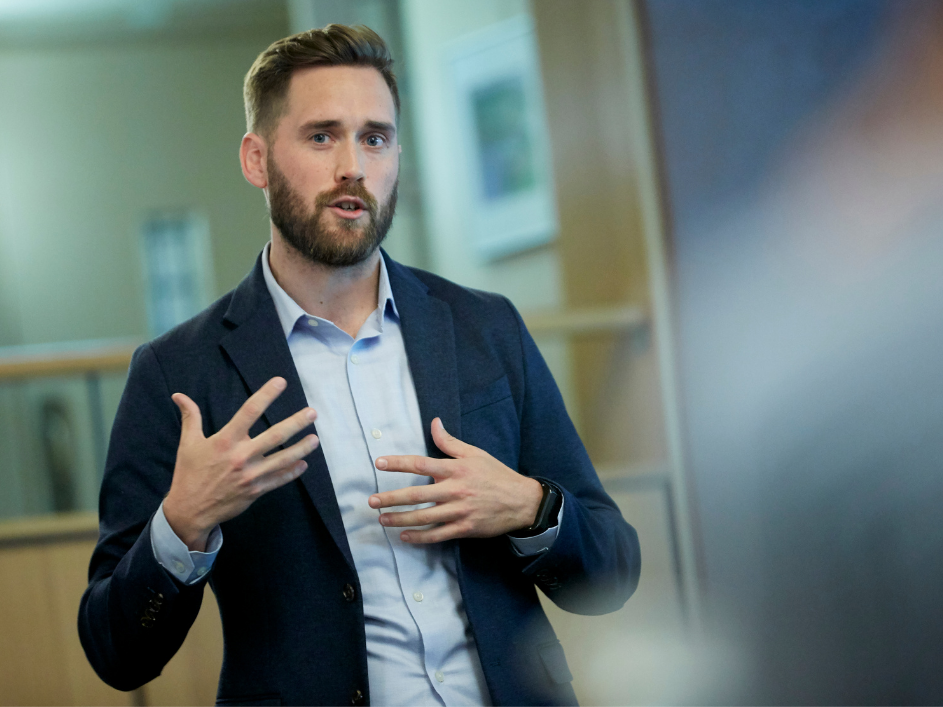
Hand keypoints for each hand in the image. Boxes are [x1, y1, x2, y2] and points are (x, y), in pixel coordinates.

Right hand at [163, 377, 318, 550]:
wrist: (189, 510)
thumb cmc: (189, 474)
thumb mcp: (187, 443)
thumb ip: (190, 417)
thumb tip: (179, 395)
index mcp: (225, 441)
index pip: (249, 411)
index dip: (266, 395)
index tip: (280, 382)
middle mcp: (241, 456)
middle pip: (275, 436)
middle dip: (296, 423)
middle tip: (312, 413)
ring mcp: (250, 475)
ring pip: (283, 459)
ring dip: (301, 448)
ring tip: (315, 439)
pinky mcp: (255, 491)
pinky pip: (278, 480)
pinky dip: (292, 472)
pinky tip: (303, 464)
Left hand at [368, 417, 542, 542]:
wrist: (522, 501)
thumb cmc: (496, 475)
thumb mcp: (475, 453)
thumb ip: (450, 442)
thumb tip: (434, 423)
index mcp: (456, 469)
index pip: (421, 463)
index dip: (398, 463)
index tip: (379, 463)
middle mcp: (455, 489)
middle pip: (417, 494)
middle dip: (392, 498)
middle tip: (372, 500)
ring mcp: (460, 511)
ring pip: (424, 517)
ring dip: (400, 519)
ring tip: (382, 519)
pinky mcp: (465, 528)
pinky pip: (438, 535)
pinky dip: (420, 537)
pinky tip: (405, 536)